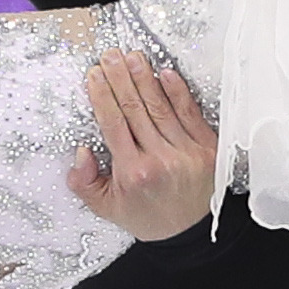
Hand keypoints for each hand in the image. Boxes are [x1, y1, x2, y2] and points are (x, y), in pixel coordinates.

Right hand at [66, 51, 219, 239]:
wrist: (189, 233)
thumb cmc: (147, 216)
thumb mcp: (106, 207)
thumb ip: (84, 182)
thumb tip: (81, 151)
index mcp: (133, 172)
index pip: (113, 124)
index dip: (102, 96)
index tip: (94, 75)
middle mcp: (159, 159)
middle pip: (135, 108)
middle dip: (120, 78)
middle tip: (110, 55)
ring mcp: (186, 151)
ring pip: (160, 107)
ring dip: (145, 78)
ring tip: (133, 57)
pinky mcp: (207, 148)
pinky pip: (190, 113)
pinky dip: (178, 92)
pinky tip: (166, 73)